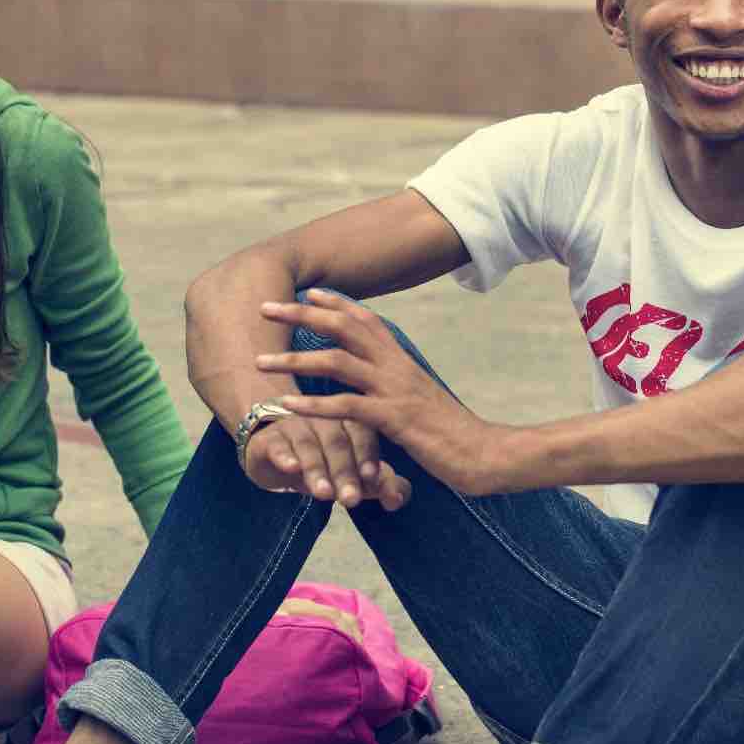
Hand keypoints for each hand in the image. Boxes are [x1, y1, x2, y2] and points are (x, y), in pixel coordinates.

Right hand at [243, 415, 411, 511]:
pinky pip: (277, 445)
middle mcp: (324, 418)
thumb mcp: (350, 471)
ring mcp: (296, 425)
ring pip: (308, 445)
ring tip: (324, 494)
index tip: (372, 478)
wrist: (275, 450)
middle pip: (337, 442)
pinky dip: (285, 456)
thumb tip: (398, 498)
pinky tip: (291, 468)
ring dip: (317, 469)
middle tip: (350, 499)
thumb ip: (377, 484)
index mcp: (350, 420)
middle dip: (345, 472)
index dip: (367, 455)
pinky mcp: (270, 438)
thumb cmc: (323, 459)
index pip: (363, 434)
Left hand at [255, 289, 499, 495]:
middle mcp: (396, 366)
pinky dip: (315, 406)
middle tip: (265, 308)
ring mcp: (394, 390)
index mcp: (401, 359)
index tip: (307, 290)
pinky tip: (288, 405)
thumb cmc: (449, 431)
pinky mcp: (394, 420)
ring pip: (338, 362)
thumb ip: (394, 385)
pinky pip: (348, 407)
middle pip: (343, 327)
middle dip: (302, 314)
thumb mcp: (418, 398)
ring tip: (261, 360)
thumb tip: (375, 381)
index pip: (364, 319)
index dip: (335, 302)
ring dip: (296, 359)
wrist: (482, 452)